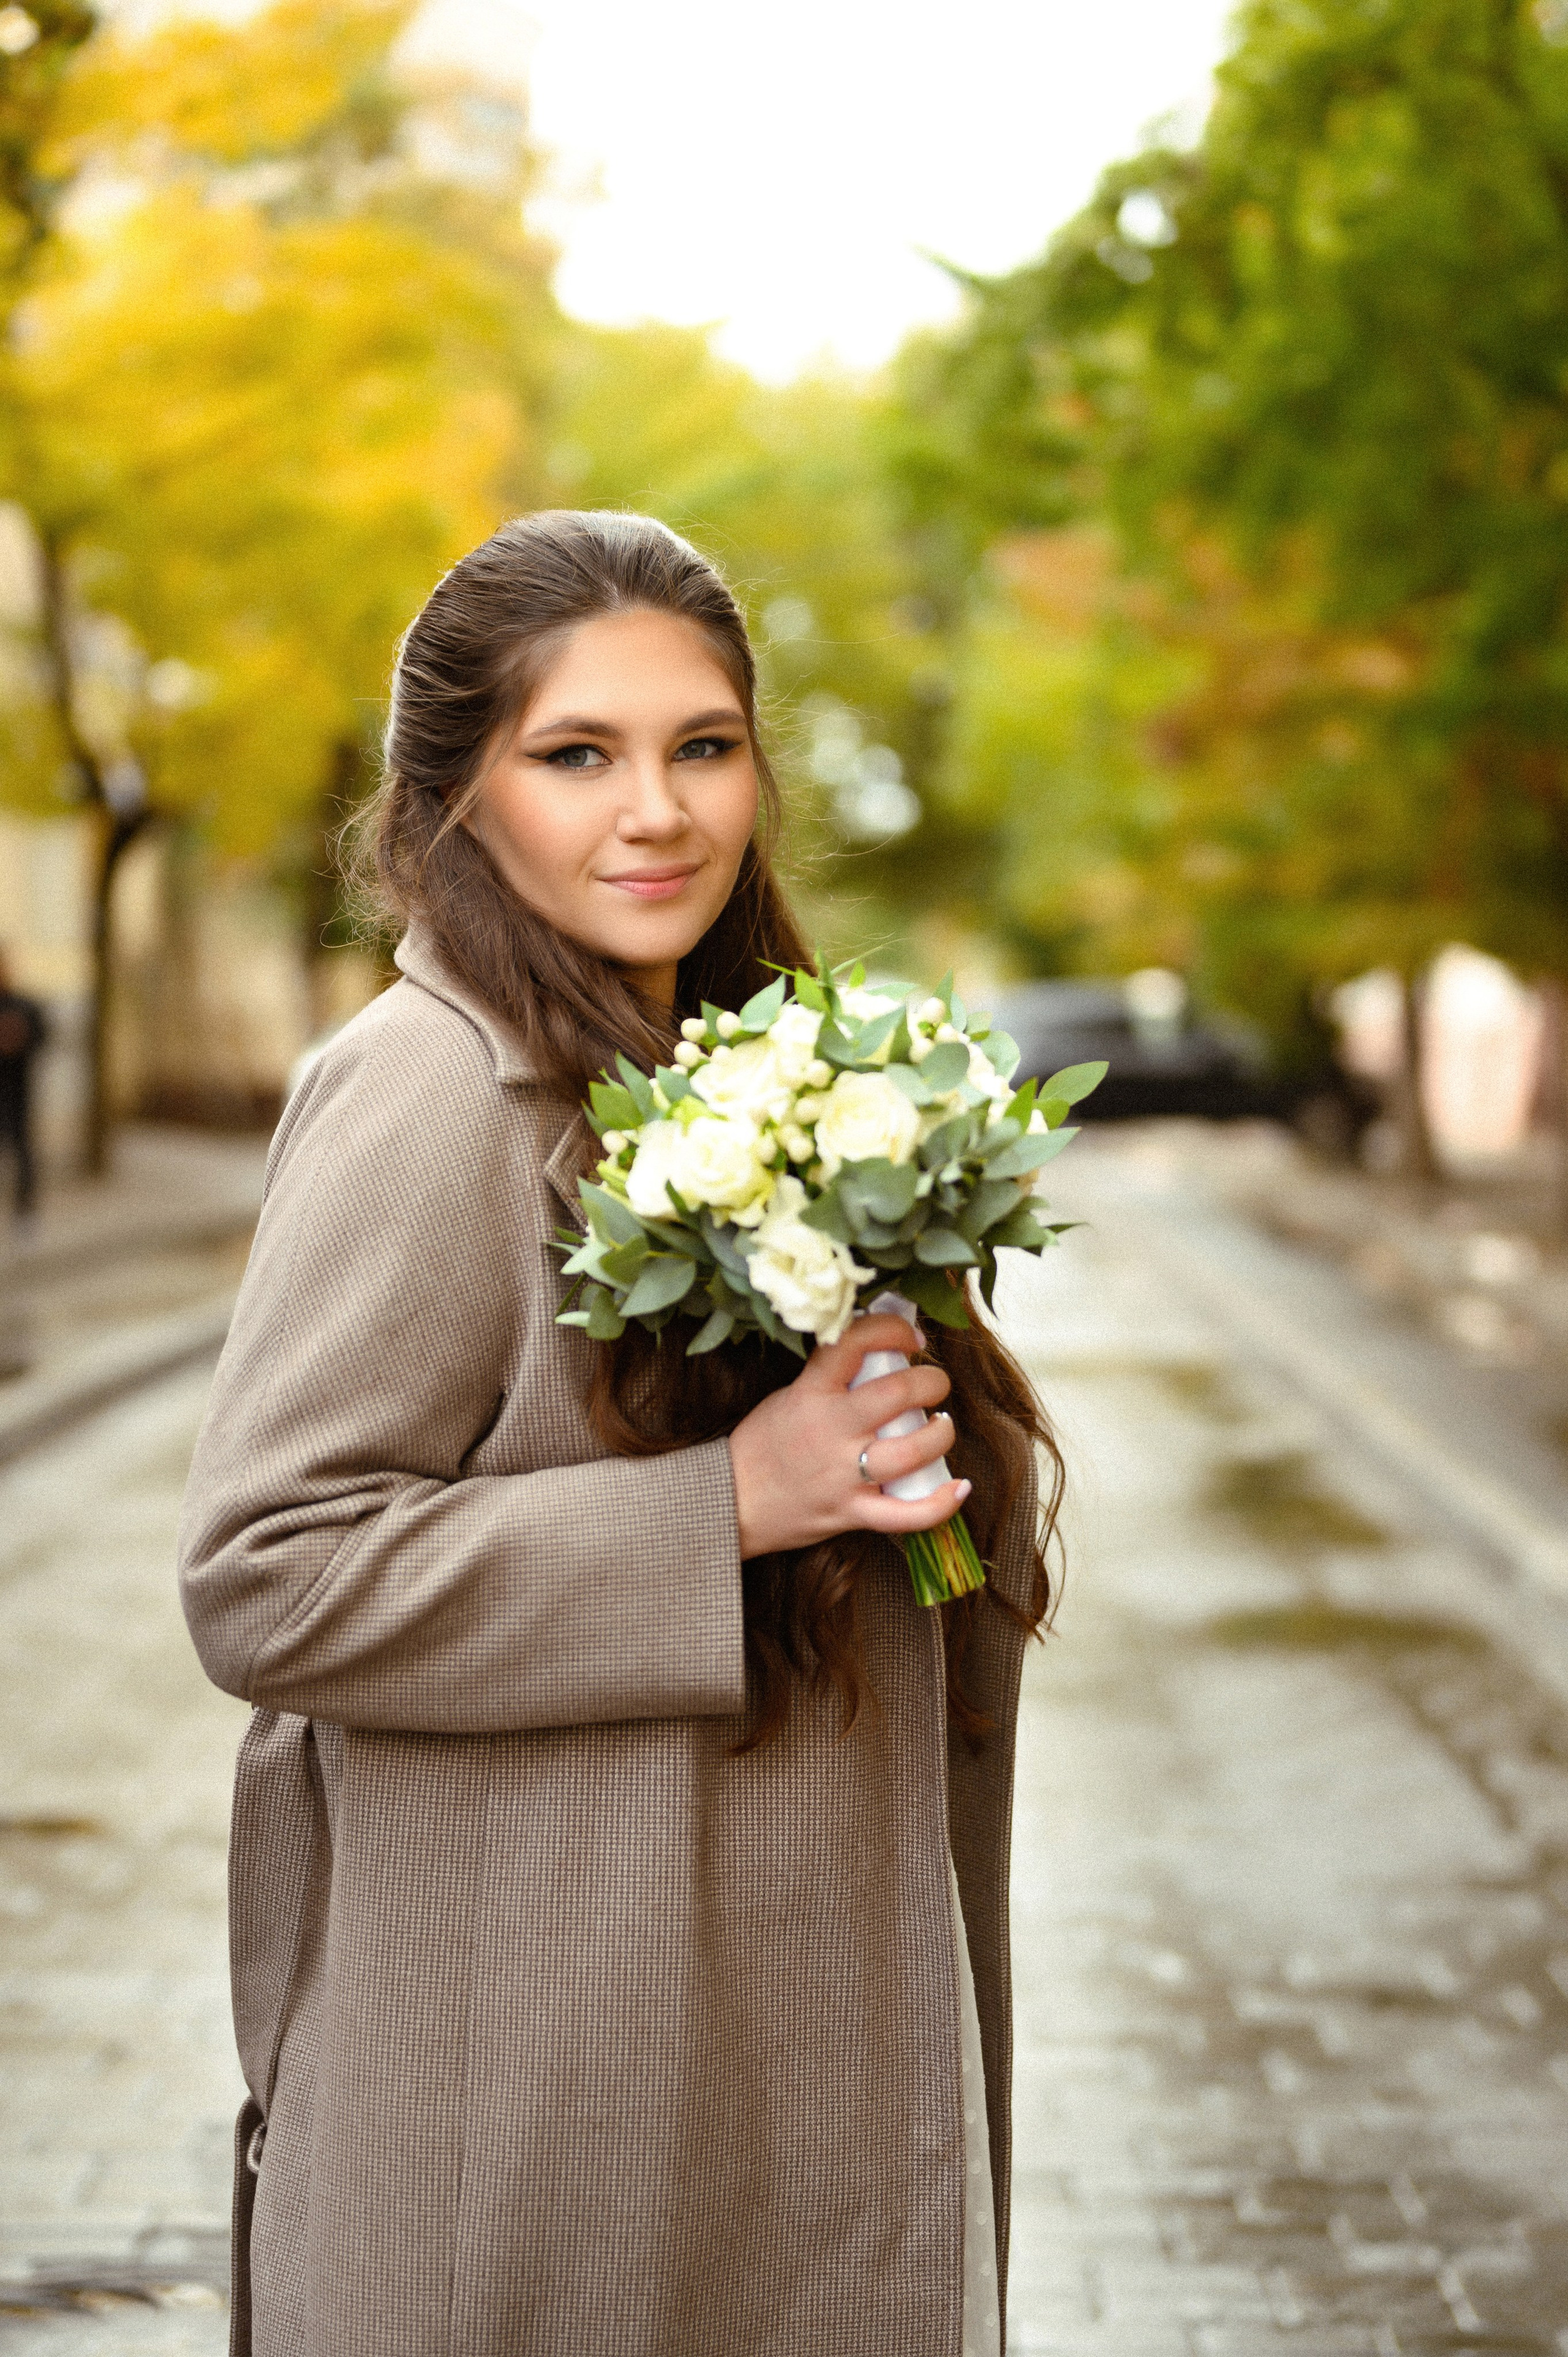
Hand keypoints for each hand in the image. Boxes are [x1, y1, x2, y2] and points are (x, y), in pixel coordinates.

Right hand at [726, 1312, 969, 1559]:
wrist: (728, 1501)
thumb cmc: (760, 1445)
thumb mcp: (788, 1396)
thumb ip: (830, 1378)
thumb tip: (879, 1353)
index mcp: (812, 1392)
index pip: (856, 1341)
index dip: (894, 1329)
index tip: (910, 1337)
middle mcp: (831, 1429)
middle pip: (899, 1393)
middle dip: (932, 1381)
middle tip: (935, 1384)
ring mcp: (843, 1474)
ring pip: (911, 1450)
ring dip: (941, 1435)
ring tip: (942, 1427)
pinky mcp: (851, 1512)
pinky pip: (906, 1514)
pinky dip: (939, 1504)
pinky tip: (958, 1488)